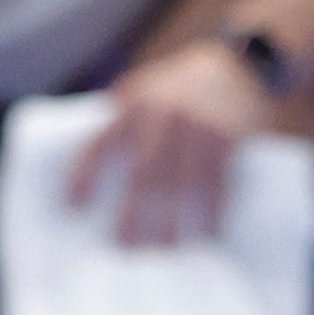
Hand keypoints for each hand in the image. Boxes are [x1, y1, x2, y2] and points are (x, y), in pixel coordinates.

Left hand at [70, 38, 270, 245]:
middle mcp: (163, 115)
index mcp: (135, 105)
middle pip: (143, 175)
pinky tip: (209, 233)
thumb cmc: (184, 85)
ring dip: (173, 220)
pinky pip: (217, 182)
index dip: (84, 175)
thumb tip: (99, 165)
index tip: (73, 207)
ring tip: (165, 248)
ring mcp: (197, 127)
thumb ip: (126, 116)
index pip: (101, 143)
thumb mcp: (149, 88)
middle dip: (132, 214)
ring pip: (181, 184)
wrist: (239, 66)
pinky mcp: (228, 138)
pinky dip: (213, 211)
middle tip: (125, 247)